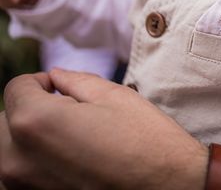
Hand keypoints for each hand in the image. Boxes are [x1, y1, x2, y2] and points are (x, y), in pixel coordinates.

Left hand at [0, 69, 220, 189]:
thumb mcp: (114, 96)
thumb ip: (74, 81)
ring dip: (30, 139)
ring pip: (10, 149)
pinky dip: (38, 163)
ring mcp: (22, 186)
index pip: (16, 88)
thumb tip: (54, 78)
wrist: (168, 186)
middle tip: (69, 113)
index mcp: (35, 121)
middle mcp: (16, 159)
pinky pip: (22, 173)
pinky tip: (70, 161)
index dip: (43, 82)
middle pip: (6, 119)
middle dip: (32, 110)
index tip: (66, 89)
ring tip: (69, 139)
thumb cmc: (145, 140)